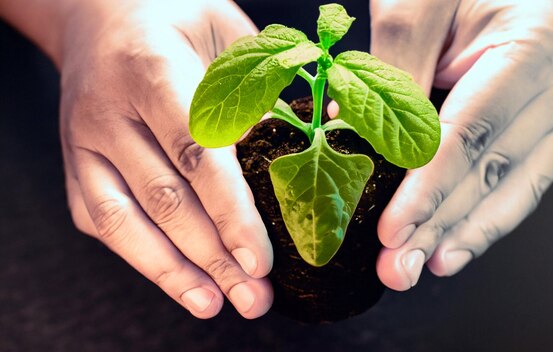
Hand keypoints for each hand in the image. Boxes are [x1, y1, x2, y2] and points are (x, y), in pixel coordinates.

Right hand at [58, 0, 272, 317]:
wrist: (102, 12)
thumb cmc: (178, 20)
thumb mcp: (228, 35)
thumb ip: (265, 90)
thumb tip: (323, 137)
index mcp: (153, 69)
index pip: (197, 153)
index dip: (230, 212)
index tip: (261, 259)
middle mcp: (109, 110)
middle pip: (165, 198)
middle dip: (213, 256)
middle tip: (254, 298)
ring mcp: (84, 141)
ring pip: (125, 219)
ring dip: (174, 271)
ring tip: (217, 305)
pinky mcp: (76, 165)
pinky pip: (103, 221)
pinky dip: (142, 257)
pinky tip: (181, 282)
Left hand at [369, 0, 552, 289]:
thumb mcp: (415, 3)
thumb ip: (390, 70)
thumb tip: (350, 137)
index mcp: (534, 46)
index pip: (472, 134)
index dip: (429, 188)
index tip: (393, 230)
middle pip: (492, 170)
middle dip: (440, 224)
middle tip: (398, 268)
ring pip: (510, 188)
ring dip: (461, 234)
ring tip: (421, 269)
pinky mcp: (538, 127)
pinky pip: (514, 182)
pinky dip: (482, 218)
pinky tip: (451, 247)